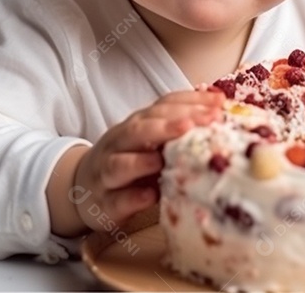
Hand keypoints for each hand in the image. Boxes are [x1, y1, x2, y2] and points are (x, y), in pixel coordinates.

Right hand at [70, 89, 224, 232]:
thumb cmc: (129, 161)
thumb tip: (221, 109)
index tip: (218, 105)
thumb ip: (179, 128)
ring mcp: (108, 172)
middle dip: (166, 126)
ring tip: (161, 161)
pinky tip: (149, 196)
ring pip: (120, 163)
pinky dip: (131, 198)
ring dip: (141, 161)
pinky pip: (116, 199)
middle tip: (193, 125)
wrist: (83, 188)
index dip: (189, 103)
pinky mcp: (104, 202)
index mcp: (138, 125)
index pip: (162, 107)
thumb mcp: (151, 141)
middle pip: (140, 130)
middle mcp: (120, 144)